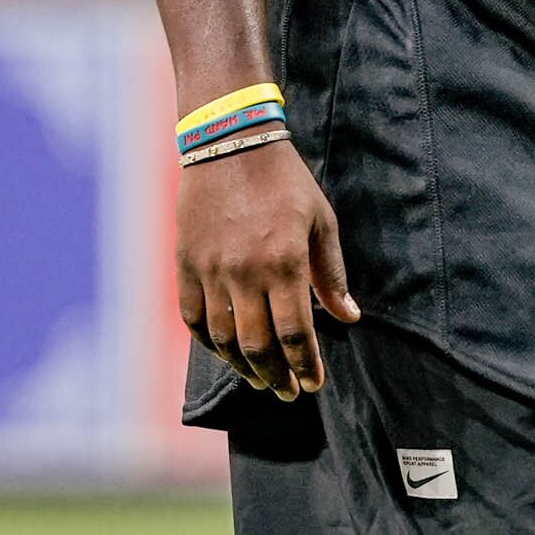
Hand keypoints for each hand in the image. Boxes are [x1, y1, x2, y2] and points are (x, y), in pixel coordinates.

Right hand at [180, 139, 355, 396]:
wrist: (229, 141)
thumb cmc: (284, 180)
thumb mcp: (321, 222)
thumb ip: (331, 274)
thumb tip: (348, 318)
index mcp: (284, 263)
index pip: (295, 333)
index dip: (305, 365)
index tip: (313, 384)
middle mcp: (244, 272)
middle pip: (258, 345)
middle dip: (276, 376)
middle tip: (287, 392)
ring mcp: (210, 269)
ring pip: (223, 337)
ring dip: (242, 366)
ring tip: (259, 379)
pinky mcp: (185, 262)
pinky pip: (192, 315)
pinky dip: (208, 341)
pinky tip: (224, 351)